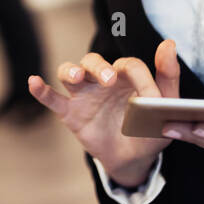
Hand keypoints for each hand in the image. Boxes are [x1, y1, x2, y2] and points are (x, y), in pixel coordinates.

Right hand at [29, 39, 180, 188]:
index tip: (146, 96)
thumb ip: (168, 77)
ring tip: (76, 77)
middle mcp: (102, 80)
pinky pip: (52, 98)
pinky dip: (41, 90)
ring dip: (71, 71)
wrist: (134, 159)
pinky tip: (33, 82)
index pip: (128, 66)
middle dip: (99, 67)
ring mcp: (84, 95)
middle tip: (108, 80)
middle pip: (93, 61)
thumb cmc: (150, 128)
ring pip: (69, 72)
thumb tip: (169, 43)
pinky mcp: (70, 113)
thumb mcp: (165, 107)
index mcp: (127, 76)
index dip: (137, 76)